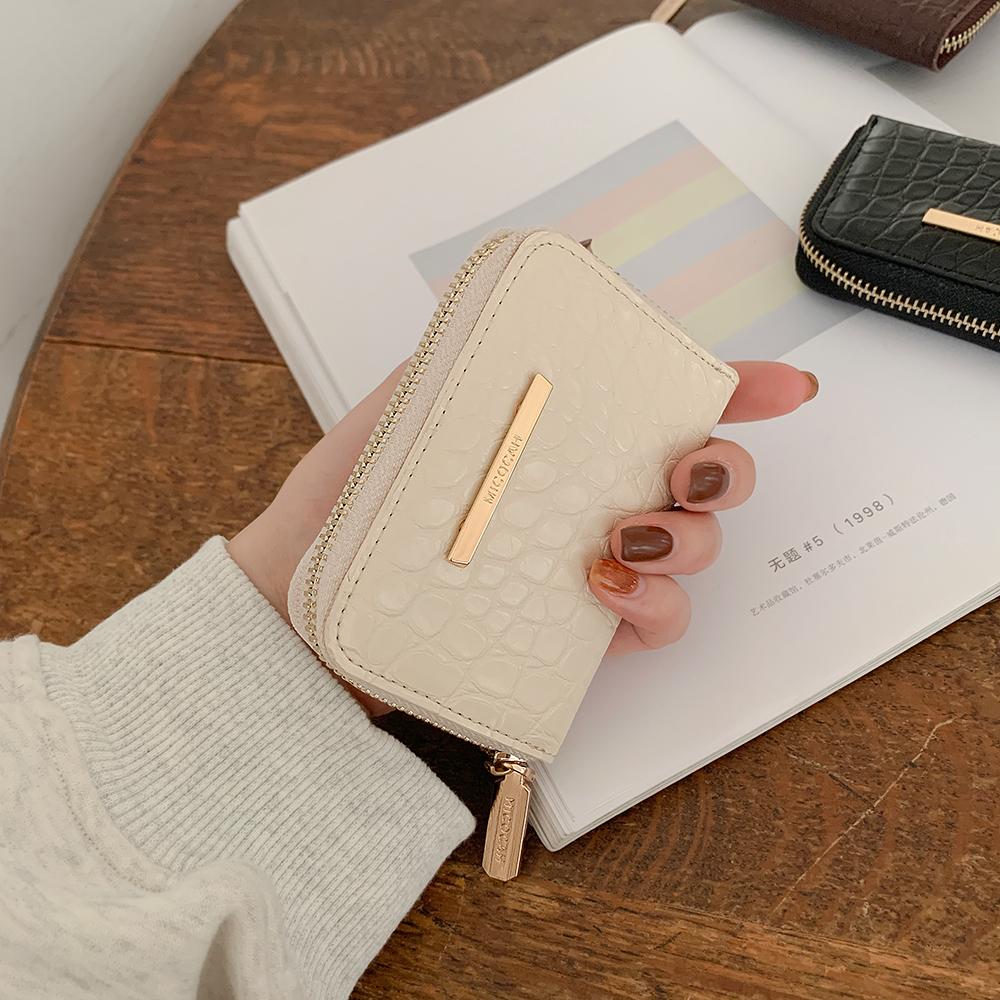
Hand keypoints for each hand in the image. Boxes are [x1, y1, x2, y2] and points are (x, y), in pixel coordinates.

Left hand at [229, 360, 816, 708]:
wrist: (305, 597)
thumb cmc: (356, 492)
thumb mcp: (415, 396)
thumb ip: (489, 335)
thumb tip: (575, 255)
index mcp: (567, 436)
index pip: (666, 403)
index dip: (741, 391)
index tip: (785, 390)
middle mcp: (593, 496)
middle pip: (707, 478)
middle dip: (725, 468)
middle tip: (684, 466)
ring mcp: (595, 563)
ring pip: (698, 548)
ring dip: (690, 535)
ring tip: (620, 532)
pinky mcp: (581, 632)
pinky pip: (660, 621)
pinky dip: (655, 603)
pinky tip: (604, 583)